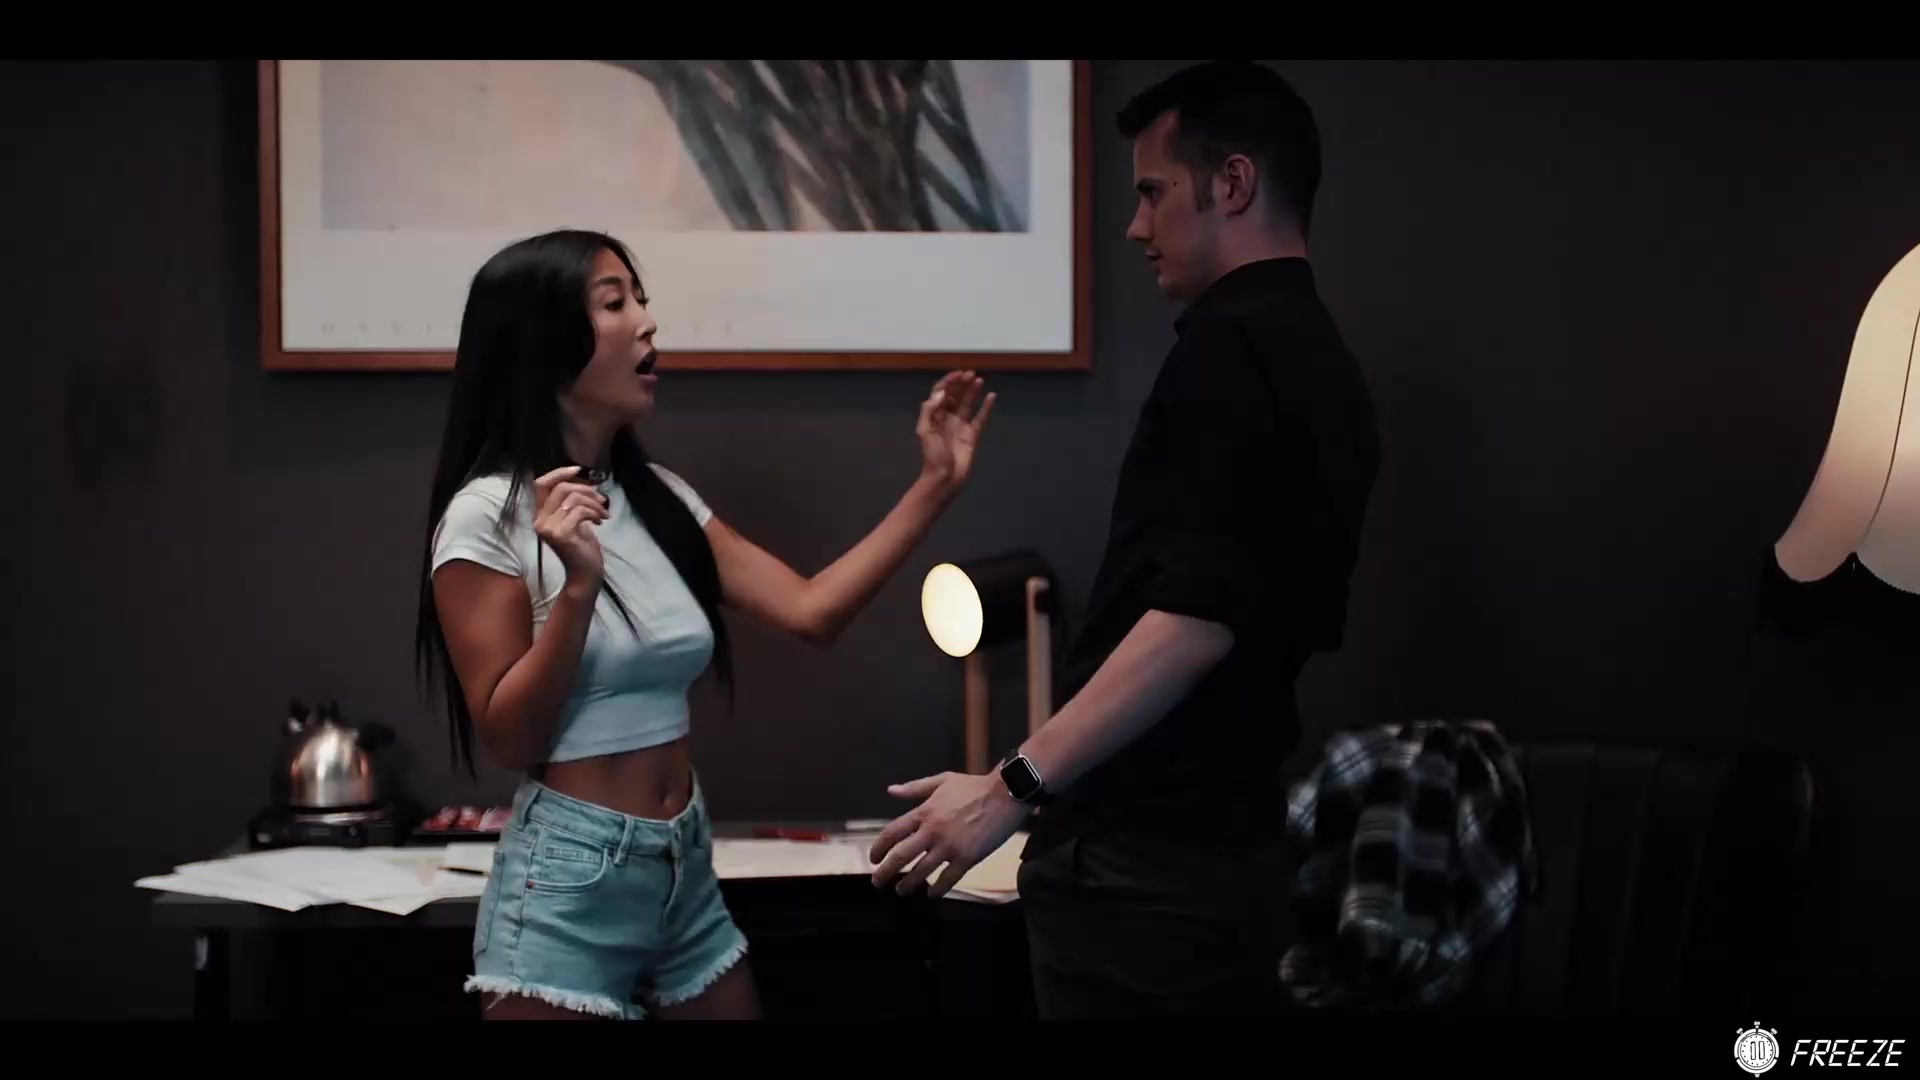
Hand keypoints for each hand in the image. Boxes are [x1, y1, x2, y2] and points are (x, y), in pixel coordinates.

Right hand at [531, 465, 608, 594]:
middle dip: (586, 490)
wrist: (585, 573)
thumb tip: (580, 480)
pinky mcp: (561, 534)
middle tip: (601, 500)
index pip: (541, 484)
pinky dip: (594, 513)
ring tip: (603, 514)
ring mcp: (548, 528)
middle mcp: (539, 520)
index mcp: (540, 515)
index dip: (559, 473)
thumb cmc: (582, 546)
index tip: (578, 469)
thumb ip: (570, 501)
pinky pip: (580, 511)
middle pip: (561, 488)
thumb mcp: (574, 519)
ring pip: (573, 499)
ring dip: (594, 503)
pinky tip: (600, 522)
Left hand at [868, 770, 1026, 897]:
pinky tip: (931, 893)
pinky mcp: (967, 858)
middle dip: (885, 873)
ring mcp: (949, 846)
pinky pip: (947, 879)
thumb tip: (890, 790)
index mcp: (924, 812)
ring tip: (901, 891)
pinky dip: (937, 889)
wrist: (1006, 794)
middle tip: (877, 882)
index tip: (874, 859)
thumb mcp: (942, 780)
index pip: (892, 833)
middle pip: (900, 857)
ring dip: (907, 885)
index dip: (878, 848)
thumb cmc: (974, 786)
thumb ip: (915, 788)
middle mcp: (932, 831)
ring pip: (921, 872)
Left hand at [915, 371, 994, 488]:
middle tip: (971, 375)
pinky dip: (986, 407)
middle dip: (961, 384)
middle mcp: (947, 418)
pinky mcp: (972, 434)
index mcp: (934, 416)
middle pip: (954, 395)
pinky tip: (991, 396)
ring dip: (972, 391)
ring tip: (979, 380)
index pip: (941, 393)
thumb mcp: (925, 431)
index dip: (948, 382)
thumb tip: (942, 392)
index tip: (959, 374)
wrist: (944, 478)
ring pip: (967, 403)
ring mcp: (961, 426)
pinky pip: (980, 417)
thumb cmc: (932, 456)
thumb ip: (930, 410)